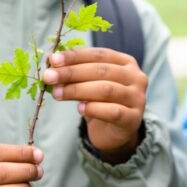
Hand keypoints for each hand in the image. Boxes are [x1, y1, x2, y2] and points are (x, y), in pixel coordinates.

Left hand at [43, 48, 147, 162]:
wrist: (115, 133)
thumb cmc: (101, 102)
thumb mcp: (90, 83)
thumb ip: (77, 73)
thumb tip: (53, 65)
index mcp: (126, 62)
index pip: (99, 54)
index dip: (75, 56)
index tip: (53, 59)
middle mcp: (136, 77)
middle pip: (101, 70)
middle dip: (71, 72)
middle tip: (49, 77)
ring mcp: (137, 98)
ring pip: (105, 89)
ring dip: (77, 90)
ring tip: (56, 93)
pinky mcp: (133, 119)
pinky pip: (112, 111)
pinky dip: (93, 108)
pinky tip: (79, 109)